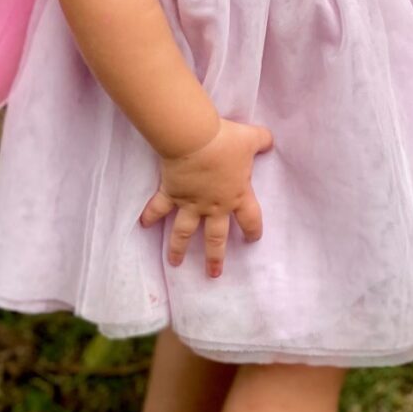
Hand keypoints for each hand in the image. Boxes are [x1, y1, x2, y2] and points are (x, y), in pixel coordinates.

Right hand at [140, 119, 273, 278]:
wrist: (195, 139)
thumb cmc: (225, 141)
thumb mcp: (250, 138)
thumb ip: (262, 140)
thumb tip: (269, 140)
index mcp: (237, 195)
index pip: (250, 219)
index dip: (253, 230)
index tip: (252, 239)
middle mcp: (214, 206)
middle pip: (216, 237)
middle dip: (215, 257)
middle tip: (213, 273)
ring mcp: (191, 203)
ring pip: (184, 232)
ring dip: (178, 248)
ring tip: (175, 262)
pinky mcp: (172, 193)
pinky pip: (159, 208)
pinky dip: (150, 216)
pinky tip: (143, 225)